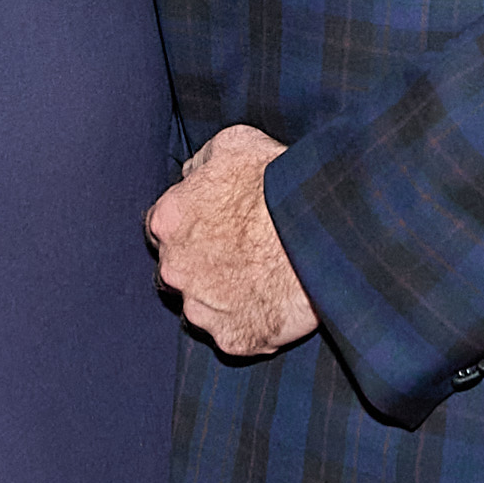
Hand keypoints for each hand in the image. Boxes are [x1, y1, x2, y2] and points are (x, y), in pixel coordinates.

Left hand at [146, 126, 318, 356]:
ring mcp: (202, 308)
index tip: (214, 226)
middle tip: (240, 253)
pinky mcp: (232, 338)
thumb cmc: (279, 182)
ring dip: (222, 296)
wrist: (322, 231)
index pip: (161, 229)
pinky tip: (273, 302)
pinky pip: (234, 334)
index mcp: (168, 221)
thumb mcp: (235, 145)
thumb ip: (202, 163)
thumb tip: (193, 173)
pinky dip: (250, 322)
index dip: (190, 227)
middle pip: (178, 270)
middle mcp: (174, 269)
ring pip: (202, 306)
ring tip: (260, 279)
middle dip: (202, 263)